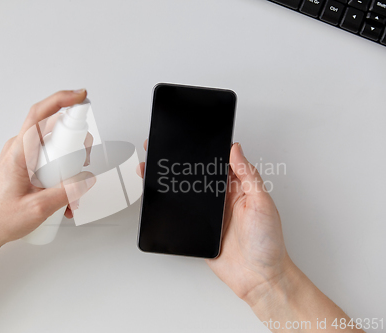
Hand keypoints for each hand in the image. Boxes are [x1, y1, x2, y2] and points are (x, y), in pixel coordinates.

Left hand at [0, 89, 95, 252]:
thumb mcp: (38, 208)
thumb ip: (67, 192)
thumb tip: (87, 178)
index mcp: (18, 152)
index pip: (40, 114)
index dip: (62, 100)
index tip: (81, 97)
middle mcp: (19, 150)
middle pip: (53, 131)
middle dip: (75, 144)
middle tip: (84, 161)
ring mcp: (22, 158)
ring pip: (54, 148)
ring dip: (69, 165)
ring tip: (72, 189)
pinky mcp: (25, 168)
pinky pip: (49, 162)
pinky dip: (61, 176)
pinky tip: (64, 199)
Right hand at [138, 141, 291, 306]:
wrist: (259, 278)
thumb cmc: (268, 243)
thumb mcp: (263, 203)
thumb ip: (249, 176)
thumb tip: (236, 150)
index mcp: (239, 189)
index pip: (219, 164)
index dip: (205, 151)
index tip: (191, 139)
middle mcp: (223, 200)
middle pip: (198, 177)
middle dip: (181, 164)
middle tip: (163, 151)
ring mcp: (210, 216)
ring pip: (187, 194)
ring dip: (172, 183)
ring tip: (154, 170)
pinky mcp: (200, 231)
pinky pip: (182, 215)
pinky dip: (170, 207)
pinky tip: (161, 198)